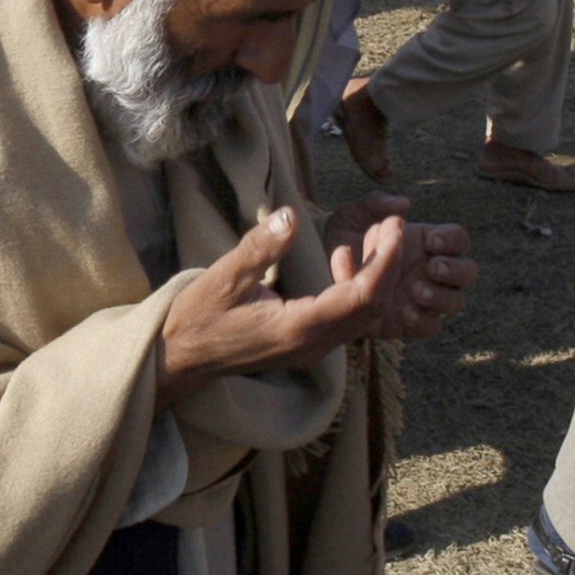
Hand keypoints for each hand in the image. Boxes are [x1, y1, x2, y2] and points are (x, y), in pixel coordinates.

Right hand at [154, 207, 471, 406]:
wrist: (180, 359)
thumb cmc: (197, 318)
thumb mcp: (223, 278)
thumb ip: (260, 248)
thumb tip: (290, 215)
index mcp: (299, 328)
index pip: (361, 296)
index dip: (385, 261)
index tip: (394, 226)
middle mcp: (314, 344)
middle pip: (373, 308)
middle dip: (390, 265)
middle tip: (394, 224)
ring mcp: (312, 349)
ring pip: (365, 317)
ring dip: (378, 277)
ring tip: (377, 237)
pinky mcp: (307, 346)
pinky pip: (349, 320)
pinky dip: (360, 289)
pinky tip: (347, 262)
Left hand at [325, 198, 476, 342]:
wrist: (317, 270)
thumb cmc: (341, 236)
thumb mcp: (352, 215)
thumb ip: (376, 203)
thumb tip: (404, 204)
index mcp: (425, 242)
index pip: (458, 239)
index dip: (452, 240)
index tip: (431, 242)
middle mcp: (430, 270)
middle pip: (467, 273)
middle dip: (455, 271)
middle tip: (431, 267)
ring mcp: (422, 297)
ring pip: (456, 302)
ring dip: (442, 297)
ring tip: (415, 290)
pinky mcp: (408, 321)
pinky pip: (431, 326)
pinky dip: (424, 321)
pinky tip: (404, 312)